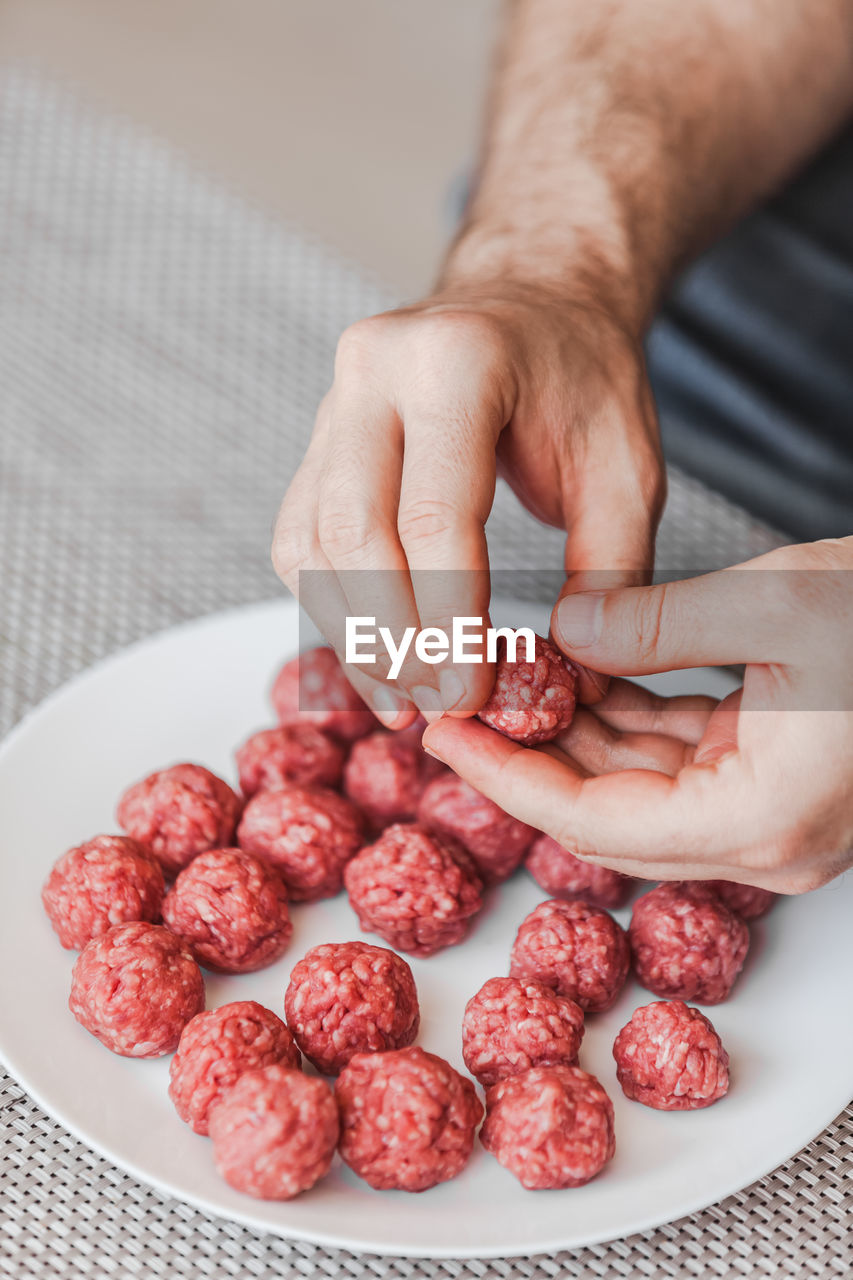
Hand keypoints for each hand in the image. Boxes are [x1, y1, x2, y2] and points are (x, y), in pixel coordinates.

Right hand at [272, 281, 663, 726]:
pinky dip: (326, 603)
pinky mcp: (319, 436)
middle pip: (354, 533)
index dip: (445, 620)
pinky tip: (371, 653)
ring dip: (349, 633)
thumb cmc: (583, 378)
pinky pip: (300, 534)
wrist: (533, 297)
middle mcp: (375, 370)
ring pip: (311, 541)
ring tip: (400, 700)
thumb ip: (612, 574)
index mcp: (459, 363)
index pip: (434, 516)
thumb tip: (575, 681)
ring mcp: (333, 399)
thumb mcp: (628, 467)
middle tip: (432, 708)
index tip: (468, 696)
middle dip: (391, 639)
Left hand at [423, 538, 852, 893]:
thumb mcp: (779, 604)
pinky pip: (676, 758)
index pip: (593, 822)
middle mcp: (765, 839)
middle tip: (461, 696)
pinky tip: (578, 666)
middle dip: (529, 754)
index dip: (508, 778)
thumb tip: (563, 634)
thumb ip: (656, 626)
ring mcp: (773, 814)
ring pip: (636, 785)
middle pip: (605, 813)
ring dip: (572, 731)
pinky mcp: (776, 778)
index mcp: (763, 820)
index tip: (445, 733)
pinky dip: (623, 716)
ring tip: (511, 669)